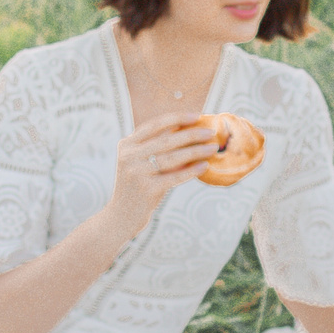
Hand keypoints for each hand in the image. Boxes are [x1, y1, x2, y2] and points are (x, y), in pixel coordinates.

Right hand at [107, 112, 218, 227]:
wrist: (120, 216)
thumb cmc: (137, 186)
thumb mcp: (138, 163)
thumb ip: (155, 148)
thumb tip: (188, 132)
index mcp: (127, 145)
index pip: (154, 125)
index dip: (177, 118)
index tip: (196, 115)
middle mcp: (129, 156)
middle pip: (167, 141)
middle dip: (191, 134)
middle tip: (211, 132)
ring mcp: (137, 173)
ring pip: (173, 158)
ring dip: (196, 151)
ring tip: (213, 148)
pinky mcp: (147, 190)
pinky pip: (175, 177)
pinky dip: (191, 170)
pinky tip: (204, 165)